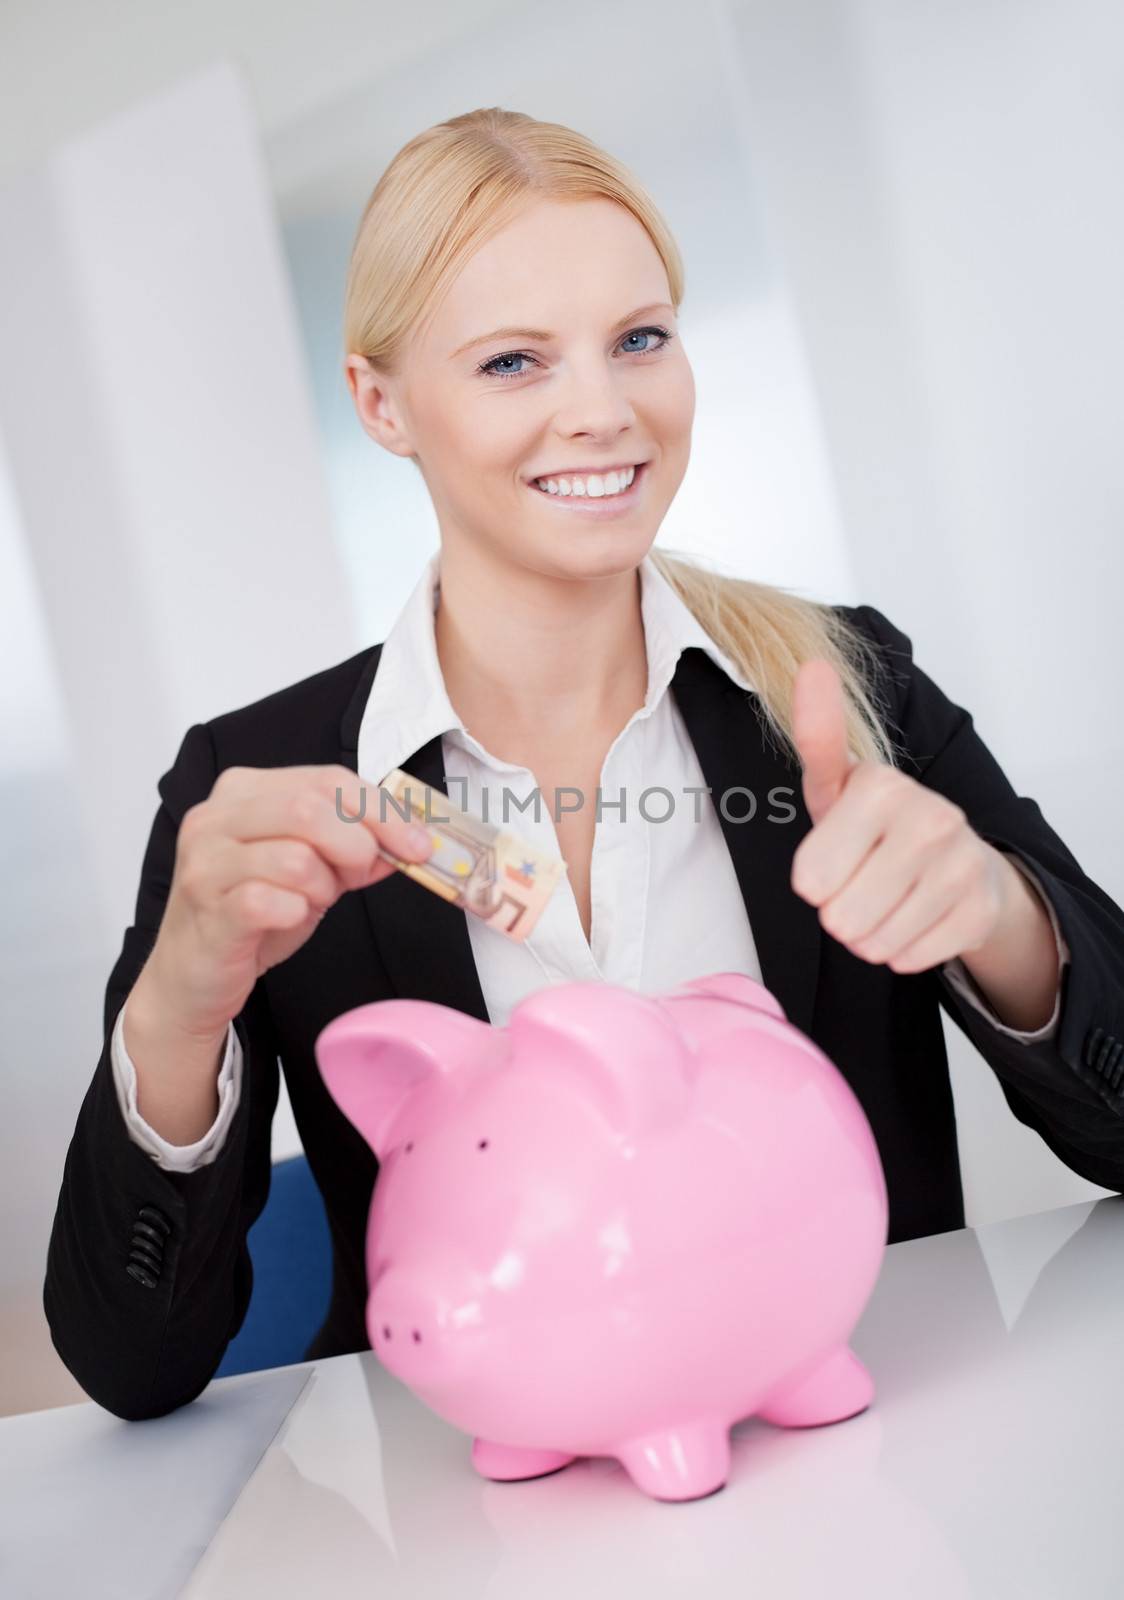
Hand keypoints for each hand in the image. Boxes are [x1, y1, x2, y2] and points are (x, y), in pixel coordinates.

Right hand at [140, 765, 434, 1038]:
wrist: (193, 978)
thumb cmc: (250, 916)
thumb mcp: (312, 872)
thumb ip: (355, 849)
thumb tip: (412, 841)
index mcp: (244, 791)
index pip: (328, 780)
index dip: (383, 810)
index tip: (421, 844)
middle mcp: (216, 817)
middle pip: (310, 807)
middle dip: (357, 843)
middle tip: (364, 873)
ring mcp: (206, 861)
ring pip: (296, 857)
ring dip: (322, 886)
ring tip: (309, 901)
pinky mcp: (208, 908)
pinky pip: (273, 901)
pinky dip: (296, 913)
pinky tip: (287, 919)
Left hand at [789, 658, 1013, 972]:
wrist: (960, 862)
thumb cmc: (878, 825)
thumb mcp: (837, 785)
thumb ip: (817, 734)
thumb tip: (813, 664)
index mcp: (882, 786)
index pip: (812, 878)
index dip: (812, 881)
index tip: (829, 861)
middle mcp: (930, 818)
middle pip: (839, 917)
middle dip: (840, 912)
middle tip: (860, 884)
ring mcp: (961, 864)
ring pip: (874, 942)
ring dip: (869, 934)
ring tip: (885, 901)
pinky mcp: (979, 909)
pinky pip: (908, 958)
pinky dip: (902, 949)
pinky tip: (914, 917)